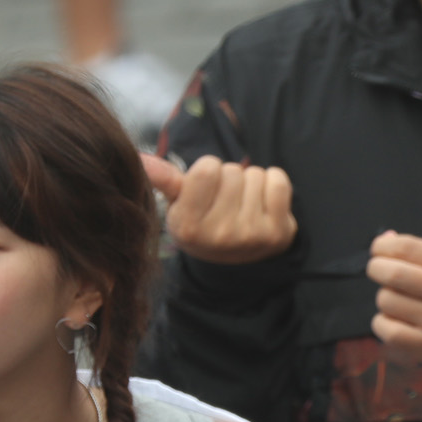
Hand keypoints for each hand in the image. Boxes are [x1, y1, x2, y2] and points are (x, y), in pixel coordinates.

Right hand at [141, 152, 295, 265]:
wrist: (235, 262)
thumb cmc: (203, 223)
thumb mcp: (178, 206)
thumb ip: (164, 180)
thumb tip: (141, 159)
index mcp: (189, 228)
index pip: (207, 170)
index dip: (207, 170)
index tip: (205, 188)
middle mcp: (221, 235)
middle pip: (232, 171)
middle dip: (228, 178)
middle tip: (225, 201)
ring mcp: (253, 236)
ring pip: (255, 175)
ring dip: (250, 182)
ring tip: (242, 205)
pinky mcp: (280, 233)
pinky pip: (279, 181)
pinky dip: (272, 183)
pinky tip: (262, 202)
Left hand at [366, 232, 421, 380]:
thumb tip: (384, 241)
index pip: (403, 246)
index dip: (381, 247)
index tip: (381, 253)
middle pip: (387, 272)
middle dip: (377, 269)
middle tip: (382, 275)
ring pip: (385, 301)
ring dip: (386, 299)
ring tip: (402, 304)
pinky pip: (386, 330)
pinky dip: (384, 324)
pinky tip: (398, 323)